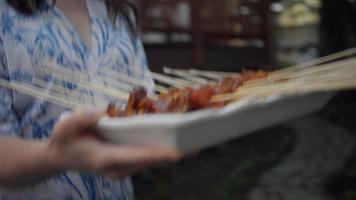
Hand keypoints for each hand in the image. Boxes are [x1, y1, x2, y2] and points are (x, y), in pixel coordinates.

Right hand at [46, 110, 180, 178]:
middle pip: (150, 161)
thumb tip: (102, 111)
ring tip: (192, 142)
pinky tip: (174, 140)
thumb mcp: (64, 127)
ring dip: (170, 152)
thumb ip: (81, 118)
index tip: (178, 153)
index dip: (157, 154)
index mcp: (105, 159)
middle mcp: (117, 167)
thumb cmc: (63, 140)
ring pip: (151, 161)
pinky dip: (160, 150)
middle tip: (197, 144)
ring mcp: (122, 168)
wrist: (60, 157)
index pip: (136, 157)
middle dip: (172, 153)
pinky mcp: (125, 164)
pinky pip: (146, 157)